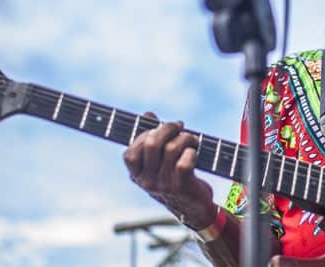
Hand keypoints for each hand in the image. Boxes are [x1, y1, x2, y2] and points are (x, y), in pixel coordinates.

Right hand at [123, 112, 216, 228]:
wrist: (193, 208)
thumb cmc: (175, 178)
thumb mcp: (159, 161)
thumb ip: (151, 138)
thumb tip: (148, 115)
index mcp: (137, 175)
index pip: (129, 153)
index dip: (143, 135)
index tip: (157, 127)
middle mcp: (147, 182)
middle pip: (151, 144)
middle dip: (168, 128)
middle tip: (179, 126)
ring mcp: (164, 185)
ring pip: (171, 148)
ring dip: (185, 138)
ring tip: (191, 139)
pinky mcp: (182, 186)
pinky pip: (184, 162)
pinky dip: (192, 152)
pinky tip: (195, 153)